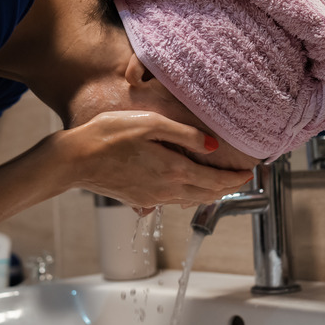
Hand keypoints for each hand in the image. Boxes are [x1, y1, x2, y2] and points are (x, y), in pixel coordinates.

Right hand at [55, 111, 253, 208]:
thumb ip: (183, 134)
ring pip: (190, 200)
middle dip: (227, 188)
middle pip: (207, 194)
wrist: (74, 160)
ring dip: (208, 193)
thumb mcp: (149, 124)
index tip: (249, 173)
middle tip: (240, 179)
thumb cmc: (108, 136)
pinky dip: (187, 195)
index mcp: (174, 171)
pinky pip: (171, 201)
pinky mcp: (138, 199)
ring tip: (218, 183)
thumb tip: (211, 144)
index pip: (216, 181)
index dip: (236, 178)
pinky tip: (185, 188)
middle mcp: (166, 190)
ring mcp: (151, 197)